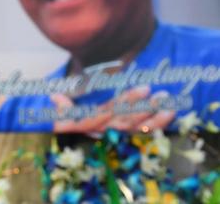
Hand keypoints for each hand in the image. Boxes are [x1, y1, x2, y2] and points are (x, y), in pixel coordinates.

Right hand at [52, 87, 174, 132]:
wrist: (66, 128)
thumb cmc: (65, 115)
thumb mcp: (61, 110)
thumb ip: (62, 106)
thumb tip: (54, 96)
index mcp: (89, 123)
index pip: (109, 112)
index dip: (126, 101)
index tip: (144, 88)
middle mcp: (104, 130)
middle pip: (126, 121)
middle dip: (145, 108)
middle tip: (161, 94)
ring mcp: (116, 134)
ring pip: (137, 128)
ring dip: (155, 118)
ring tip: (169, 104)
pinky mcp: (125, 135)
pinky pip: (143, 133)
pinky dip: (158, 125)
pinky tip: (171, 114)